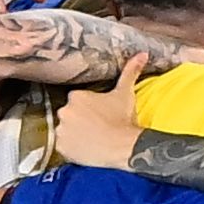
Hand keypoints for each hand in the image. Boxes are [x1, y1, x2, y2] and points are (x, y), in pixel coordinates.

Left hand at [49, 55, 151, 169]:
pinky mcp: (61, 146)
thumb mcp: (126, 93)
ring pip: (65, 130)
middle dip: (79, 120)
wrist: (122, 146)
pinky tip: (85, 149)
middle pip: (70, 115)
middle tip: (96, 128)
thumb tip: (142, 54)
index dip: (89, 109)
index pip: (78, 101)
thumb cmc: (123, 120)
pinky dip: (71, 148)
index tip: (99, 115)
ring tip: (91, 139)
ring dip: (74, 134)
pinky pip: (63, 146)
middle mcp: (65, 110)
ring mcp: (61, 129)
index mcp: (76, 96)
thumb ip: (130, 72)